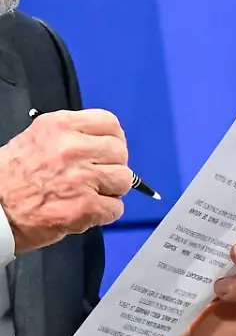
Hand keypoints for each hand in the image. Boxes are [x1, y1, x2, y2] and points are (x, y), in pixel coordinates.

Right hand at [0, 109, 131, 250]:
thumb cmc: (9, 179)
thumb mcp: (37, 138)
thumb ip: (70, 136)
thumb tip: (100, 142)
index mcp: (60, 127)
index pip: (109, 123)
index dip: (114, 139)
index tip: (110, 150)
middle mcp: (72, 148)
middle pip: (120, 151)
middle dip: (114, 166)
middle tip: (100, 177)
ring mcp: (81, 178)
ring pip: (124, 179)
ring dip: (113, 190)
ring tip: (93, 194)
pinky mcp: (85, 206)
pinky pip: (116, 207)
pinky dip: (107, 212)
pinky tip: (89, 211)